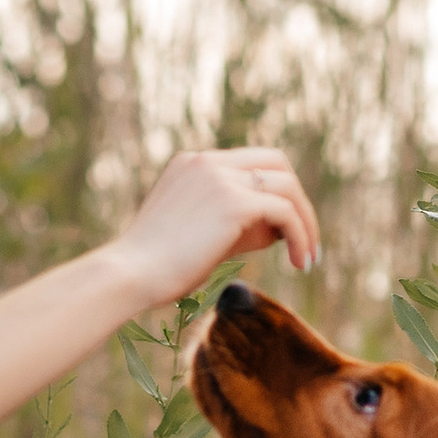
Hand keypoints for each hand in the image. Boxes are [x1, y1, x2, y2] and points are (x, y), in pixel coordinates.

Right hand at [106, 147, 318, 306]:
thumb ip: (236, 223)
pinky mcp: (233, 202)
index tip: (283, 230)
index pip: (252, 163)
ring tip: (308, 258)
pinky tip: (300, 263)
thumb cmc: (156, 268)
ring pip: (287, 186)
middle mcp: (208, 162)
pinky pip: (285, 212)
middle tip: (305, 240)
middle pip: (277, 163)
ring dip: (305, 222)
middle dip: (297, 201)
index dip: (274, 192)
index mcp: (194, 163)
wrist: (130, 275)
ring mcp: (220, 177)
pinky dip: (301, 236)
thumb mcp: (198, 234)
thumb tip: (281, 229)